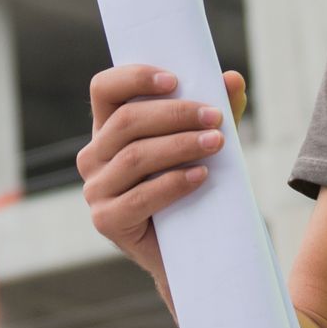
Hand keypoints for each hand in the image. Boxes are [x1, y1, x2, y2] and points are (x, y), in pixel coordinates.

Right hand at [77, 64, 247, 305]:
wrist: (189, 249)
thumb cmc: (192, 185)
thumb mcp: (203, 142)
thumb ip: (217, 110)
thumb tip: (233, 79)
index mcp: (107, 129)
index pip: (103, 89)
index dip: (134, 78)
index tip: (175, 80)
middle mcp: (93, 156)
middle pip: (126, 122)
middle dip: (174, 115)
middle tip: (214, 117)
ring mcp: (95, 190)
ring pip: (134, 157)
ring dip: (179, 146)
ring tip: (216, 143)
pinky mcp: (106, 221)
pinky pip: (139, 197)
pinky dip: (173, 183)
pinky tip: (201, 176)